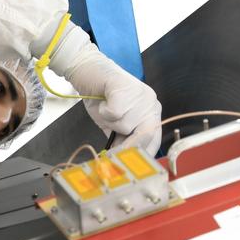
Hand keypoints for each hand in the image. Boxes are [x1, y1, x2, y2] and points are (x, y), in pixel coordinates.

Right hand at [45, 23, 161, 154]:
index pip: (153, 141)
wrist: (86, 70)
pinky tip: (103, 103)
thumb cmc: (100, 97)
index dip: (140, 156)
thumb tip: (123, 163)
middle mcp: (151, 103)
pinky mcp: (124, 87)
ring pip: (124, 125)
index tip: (129, 169)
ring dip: (110, 123)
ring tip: (105, 110)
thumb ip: (123, 139)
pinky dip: (103, 112)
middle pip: (143, 136)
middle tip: (112, 156)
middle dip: (127, 147)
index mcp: (151, 112)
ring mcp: (140, 95)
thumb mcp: (114, 123)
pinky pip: (114, 113)